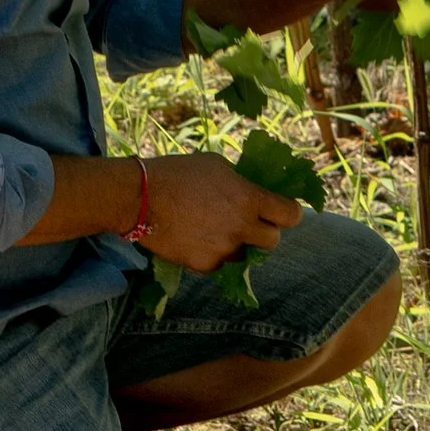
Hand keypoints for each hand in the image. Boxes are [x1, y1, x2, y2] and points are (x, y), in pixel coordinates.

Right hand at [143, 152, 302, 272]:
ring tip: (214, 230)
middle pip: (273, 241)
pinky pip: (221, 263)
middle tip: (247, 223)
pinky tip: (196, 238)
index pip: (290, 215)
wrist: (139, 197)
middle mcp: (242, 227)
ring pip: (246, 255)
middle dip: (264, 231)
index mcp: (248, 198)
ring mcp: (225, 249)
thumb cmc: (176, 172)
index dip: (288, 213)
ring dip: (238, 244)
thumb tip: (252, 190)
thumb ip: (240, 181)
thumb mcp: (215, 165)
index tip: (281, 212)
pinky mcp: (206, 265)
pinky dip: (213, 253)